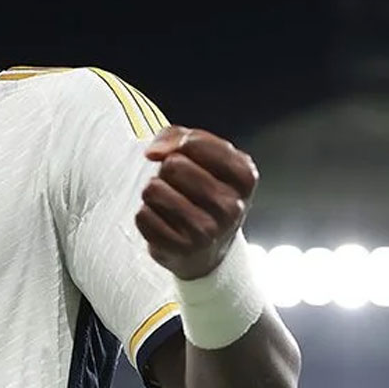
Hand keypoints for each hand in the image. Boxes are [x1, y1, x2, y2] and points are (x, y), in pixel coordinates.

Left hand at [136, 125, 258, 279]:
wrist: (206, 251)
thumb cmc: (203, 195)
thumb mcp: (205, 159)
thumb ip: (179, 137)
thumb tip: (154, 152)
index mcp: (245, 176)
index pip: (194, 143)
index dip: (176, 145)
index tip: (178, 156)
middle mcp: (232, 205)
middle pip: (173, 165)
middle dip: (167, 172)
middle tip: (179, 188)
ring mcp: (208, 231)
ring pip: (154, 189)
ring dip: (153, 193)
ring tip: (170, 205)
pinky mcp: (182, 249)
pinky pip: (143, 216)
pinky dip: (146, 216)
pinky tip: (164, 223)